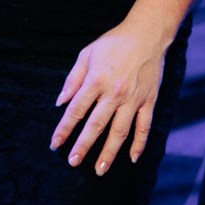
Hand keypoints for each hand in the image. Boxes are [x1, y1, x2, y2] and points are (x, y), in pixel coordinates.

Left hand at [52, 24, 167, 174]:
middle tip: (73, 163)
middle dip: (83, 146)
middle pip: (96, 126)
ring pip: (120, 132)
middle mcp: (115, 93)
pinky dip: (139, 144)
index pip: (76, 111)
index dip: (64, 129)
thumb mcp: (87, 54)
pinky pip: (144, 127)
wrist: (147, 34)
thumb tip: (60, 102)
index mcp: (96, 80)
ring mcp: (134, 99)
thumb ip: (73, 79)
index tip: (55, 144)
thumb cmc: (113, 43)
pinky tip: (132, 159)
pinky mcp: (149, 101)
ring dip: (109, 152)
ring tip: (100, 169)